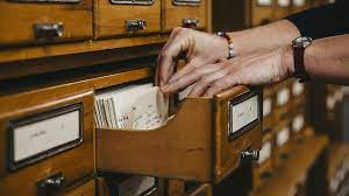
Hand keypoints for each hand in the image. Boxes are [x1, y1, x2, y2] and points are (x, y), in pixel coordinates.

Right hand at [156, 27, 228, 86]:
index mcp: (183, 35)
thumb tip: (169, 87)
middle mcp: (177, 34)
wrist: (225, 48)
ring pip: (165, 58)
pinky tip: (168, 81)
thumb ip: (182, 77)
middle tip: (162, 88)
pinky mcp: (177, 44)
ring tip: (164, 87)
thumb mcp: (198, 66)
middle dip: (162, 74)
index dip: (163, 72)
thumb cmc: (216, 53)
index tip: (163, 84)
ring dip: (164, 73)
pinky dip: (169, 70)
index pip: (167, 55)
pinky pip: (169, 58)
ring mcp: (176, 38)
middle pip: (164, 56)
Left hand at [162, 46, 293, 96]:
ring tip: (174, 95)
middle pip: (195, 73)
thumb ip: (233, 85)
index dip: (185, 78)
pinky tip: (198, 99)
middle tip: (164, 89)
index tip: (174, 85)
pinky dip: (207, 93)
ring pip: (202, 78)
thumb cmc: (265, 70)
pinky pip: (218, 85)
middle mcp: (223, 66)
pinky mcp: (237, 75)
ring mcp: (229, 70)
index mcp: (224, 66)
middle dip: (178, 81)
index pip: (199, 71)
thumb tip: (224, 96)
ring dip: (186, 88)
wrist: (281, 61)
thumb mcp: (244, 77)